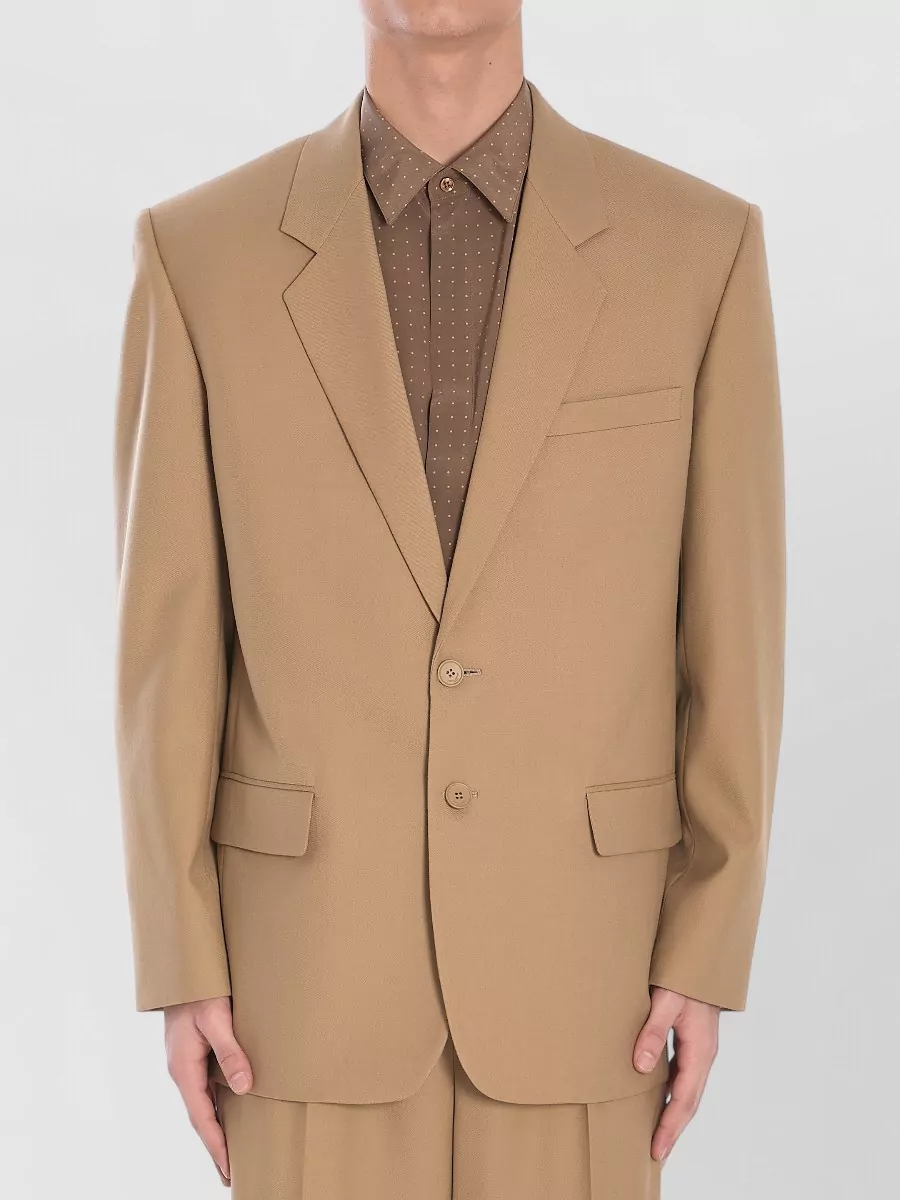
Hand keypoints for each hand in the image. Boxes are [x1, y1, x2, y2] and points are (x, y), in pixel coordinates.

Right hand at [164, 996, 252, 1183]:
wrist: (183, 970)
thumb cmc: (199, 992)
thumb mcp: (217, 1020)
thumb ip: (230, 1052)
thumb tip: (244, 1087)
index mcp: (184, 1069)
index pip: (201, 1117)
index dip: (216, 1144)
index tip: (228, 1168)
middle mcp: (183, 1070)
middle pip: (200, 1116)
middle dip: (215, 1145)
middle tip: (229, 1174)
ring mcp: (187, 1063)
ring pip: (203, 1103)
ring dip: (216, 1127)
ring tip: (230, 1151)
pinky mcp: (193, 1053)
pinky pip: (206, 1088)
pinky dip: (216, 1106)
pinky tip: (229, 1110)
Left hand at [633, 986, 719, 1163]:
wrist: (703, 957)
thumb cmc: (686, 976)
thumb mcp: (666, 1001)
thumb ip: (653, 1031)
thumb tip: (640, 1066)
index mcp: (700, 1051)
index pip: (684, 1099)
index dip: (670, 1126)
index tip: (657, 1149)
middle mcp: (704, 1055)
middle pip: (689, 1102)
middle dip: (673, 1129)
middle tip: (657, 1153)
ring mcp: (701, 1049)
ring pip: (688, 1090)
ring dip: (674, 1114)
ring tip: (658, 1134)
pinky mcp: (694, 1041)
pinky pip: (685, 1076)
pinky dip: (674, 1093)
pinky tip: (661, 1097)